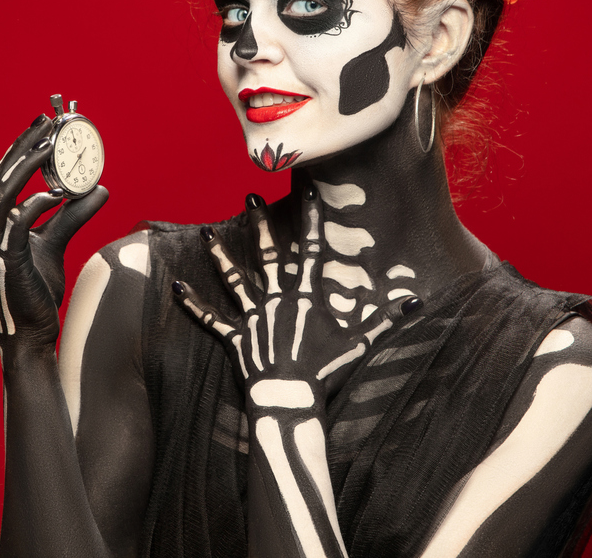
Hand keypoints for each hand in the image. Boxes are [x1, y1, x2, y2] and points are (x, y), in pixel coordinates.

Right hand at [0, 115, 107, 346]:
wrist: (31, 332)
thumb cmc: (34, 289)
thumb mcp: (53, 243)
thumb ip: (70, 214)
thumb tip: (98, 189)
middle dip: (18, 143)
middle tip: (44, 121)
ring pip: (2, 191)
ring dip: (28, 163)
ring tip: (53, 144)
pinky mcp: (9, 259)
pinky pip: (19, 222)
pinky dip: (37, 203)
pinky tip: (58, 193)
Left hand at [174, 188, 419, 405]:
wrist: (291, 401)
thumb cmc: (327, 373)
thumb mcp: (361, 343)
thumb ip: (386, 320)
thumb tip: (418, 303)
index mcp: (304, 297)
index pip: (308, 249)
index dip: (309, 218)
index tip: (307, 190)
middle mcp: (275, 300)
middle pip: (266, 255)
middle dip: (259, 224)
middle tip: (250, 197)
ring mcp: (252, 318)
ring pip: (232, 280)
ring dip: (219, 256)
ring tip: (206, 233)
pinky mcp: (234, 339)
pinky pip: (209, 320)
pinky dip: (191, 304)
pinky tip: (173, 286)